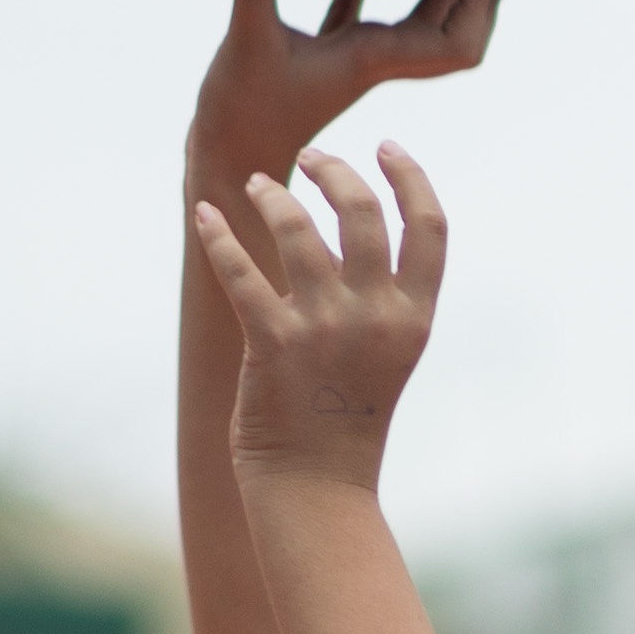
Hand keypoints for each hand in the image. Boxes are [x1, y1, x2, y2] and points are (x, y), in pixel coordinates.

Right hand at [188, 0, 508, 187]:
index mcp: (375, 59)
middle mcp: (374, 59)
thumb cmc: (241, 113)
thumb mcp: (247, 38)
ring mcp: (352, 58)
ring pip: (414, 21)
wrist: (226, 165)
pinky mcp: (322, 57)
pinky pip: (364, 16)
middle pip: (450, 27)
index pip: (455, 39)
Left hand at [197, 144, 448, 490]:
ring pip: (298, 229)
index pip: (430, 228)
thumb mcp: (386, 352)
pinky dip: (218, 237)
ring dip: (274, 196)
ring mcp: (324, 329)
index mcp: (414, 319)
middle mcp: (375, 317)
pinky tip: (205, 214)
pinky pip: (239, 273)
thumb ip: (377, 293)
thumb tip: (344, 227)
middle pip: (362, 213)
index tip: (388, 148)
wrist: (317, 486)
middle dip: (335, 171)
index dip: (411, 179)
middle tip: (312, 157)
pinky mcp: (272, 344)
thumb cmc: (348, 417)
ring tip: (259, 184)